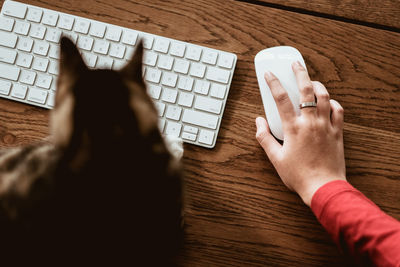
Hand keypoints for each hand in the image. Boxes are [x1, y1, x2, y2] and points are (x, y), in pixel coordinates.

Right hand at [255, 61, 345, 206]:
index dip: (273, 83)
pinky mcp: (337, 132)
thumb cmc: (298, 175)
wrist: (323, 187)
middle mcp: (310, 122)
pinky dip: (333, 102)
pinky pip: (338, 110)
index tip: (269, 74)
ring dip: (318, 85)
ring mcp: (326, 126)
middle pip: (306, 90)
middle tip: (296, 64)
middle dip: (300, 73)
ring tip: (311, 81)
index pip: (281, 99)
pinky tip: (327, 102)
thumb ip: (264, 137)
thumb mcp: (275, 158)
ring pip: (325, 96)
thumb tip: (258, 122)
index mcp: (293, 128)